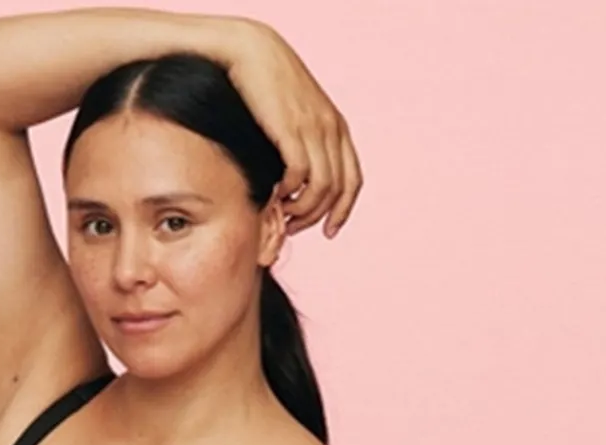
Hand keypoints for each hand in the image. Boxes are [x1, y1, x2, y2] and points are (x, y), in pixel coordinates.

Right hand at [225, 21, 363, 237]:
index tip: (328, 231)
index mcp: (338, 127)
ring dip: (303, 211)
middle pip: (337, 190)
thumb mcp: (299, 113)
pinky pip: (300, 175)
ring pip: (321, 188)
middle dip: (317, 217)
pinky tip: (276, 194)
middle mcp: (331, 129)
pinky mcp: (291, 129)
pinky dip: (290, 192)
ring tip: (284, 215)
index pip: (353, 181)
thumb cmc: (270, 84)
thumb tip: (299, 179)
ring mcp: (313, 129)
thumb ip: (306, 141)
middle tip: (295, 227)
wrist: (253, 51)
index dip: (343, 211)